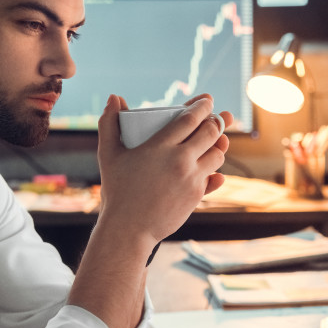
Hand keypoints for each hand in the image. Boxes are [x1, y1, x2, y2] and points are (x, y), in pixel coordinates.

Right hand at [96, 94, 231, 247]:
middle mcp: (180, 159)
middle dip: (217, 121)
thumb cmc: (117, 191)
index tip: (207, 100)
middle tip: (219, 116)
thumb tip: (114, 97)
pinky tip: (214, 171)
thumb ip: (109, 124)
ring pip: (217, 155)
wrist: (128, 229)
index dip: (203, 106)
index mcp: (160, 145)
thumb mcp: (108, 155)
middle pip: (210, 132)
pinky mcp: (196, 195)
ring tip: (216, 141)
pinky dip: (216, 172)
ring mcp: (191, 178)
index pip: (190, 118)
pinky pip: (214, 178)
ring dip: (218, 145)